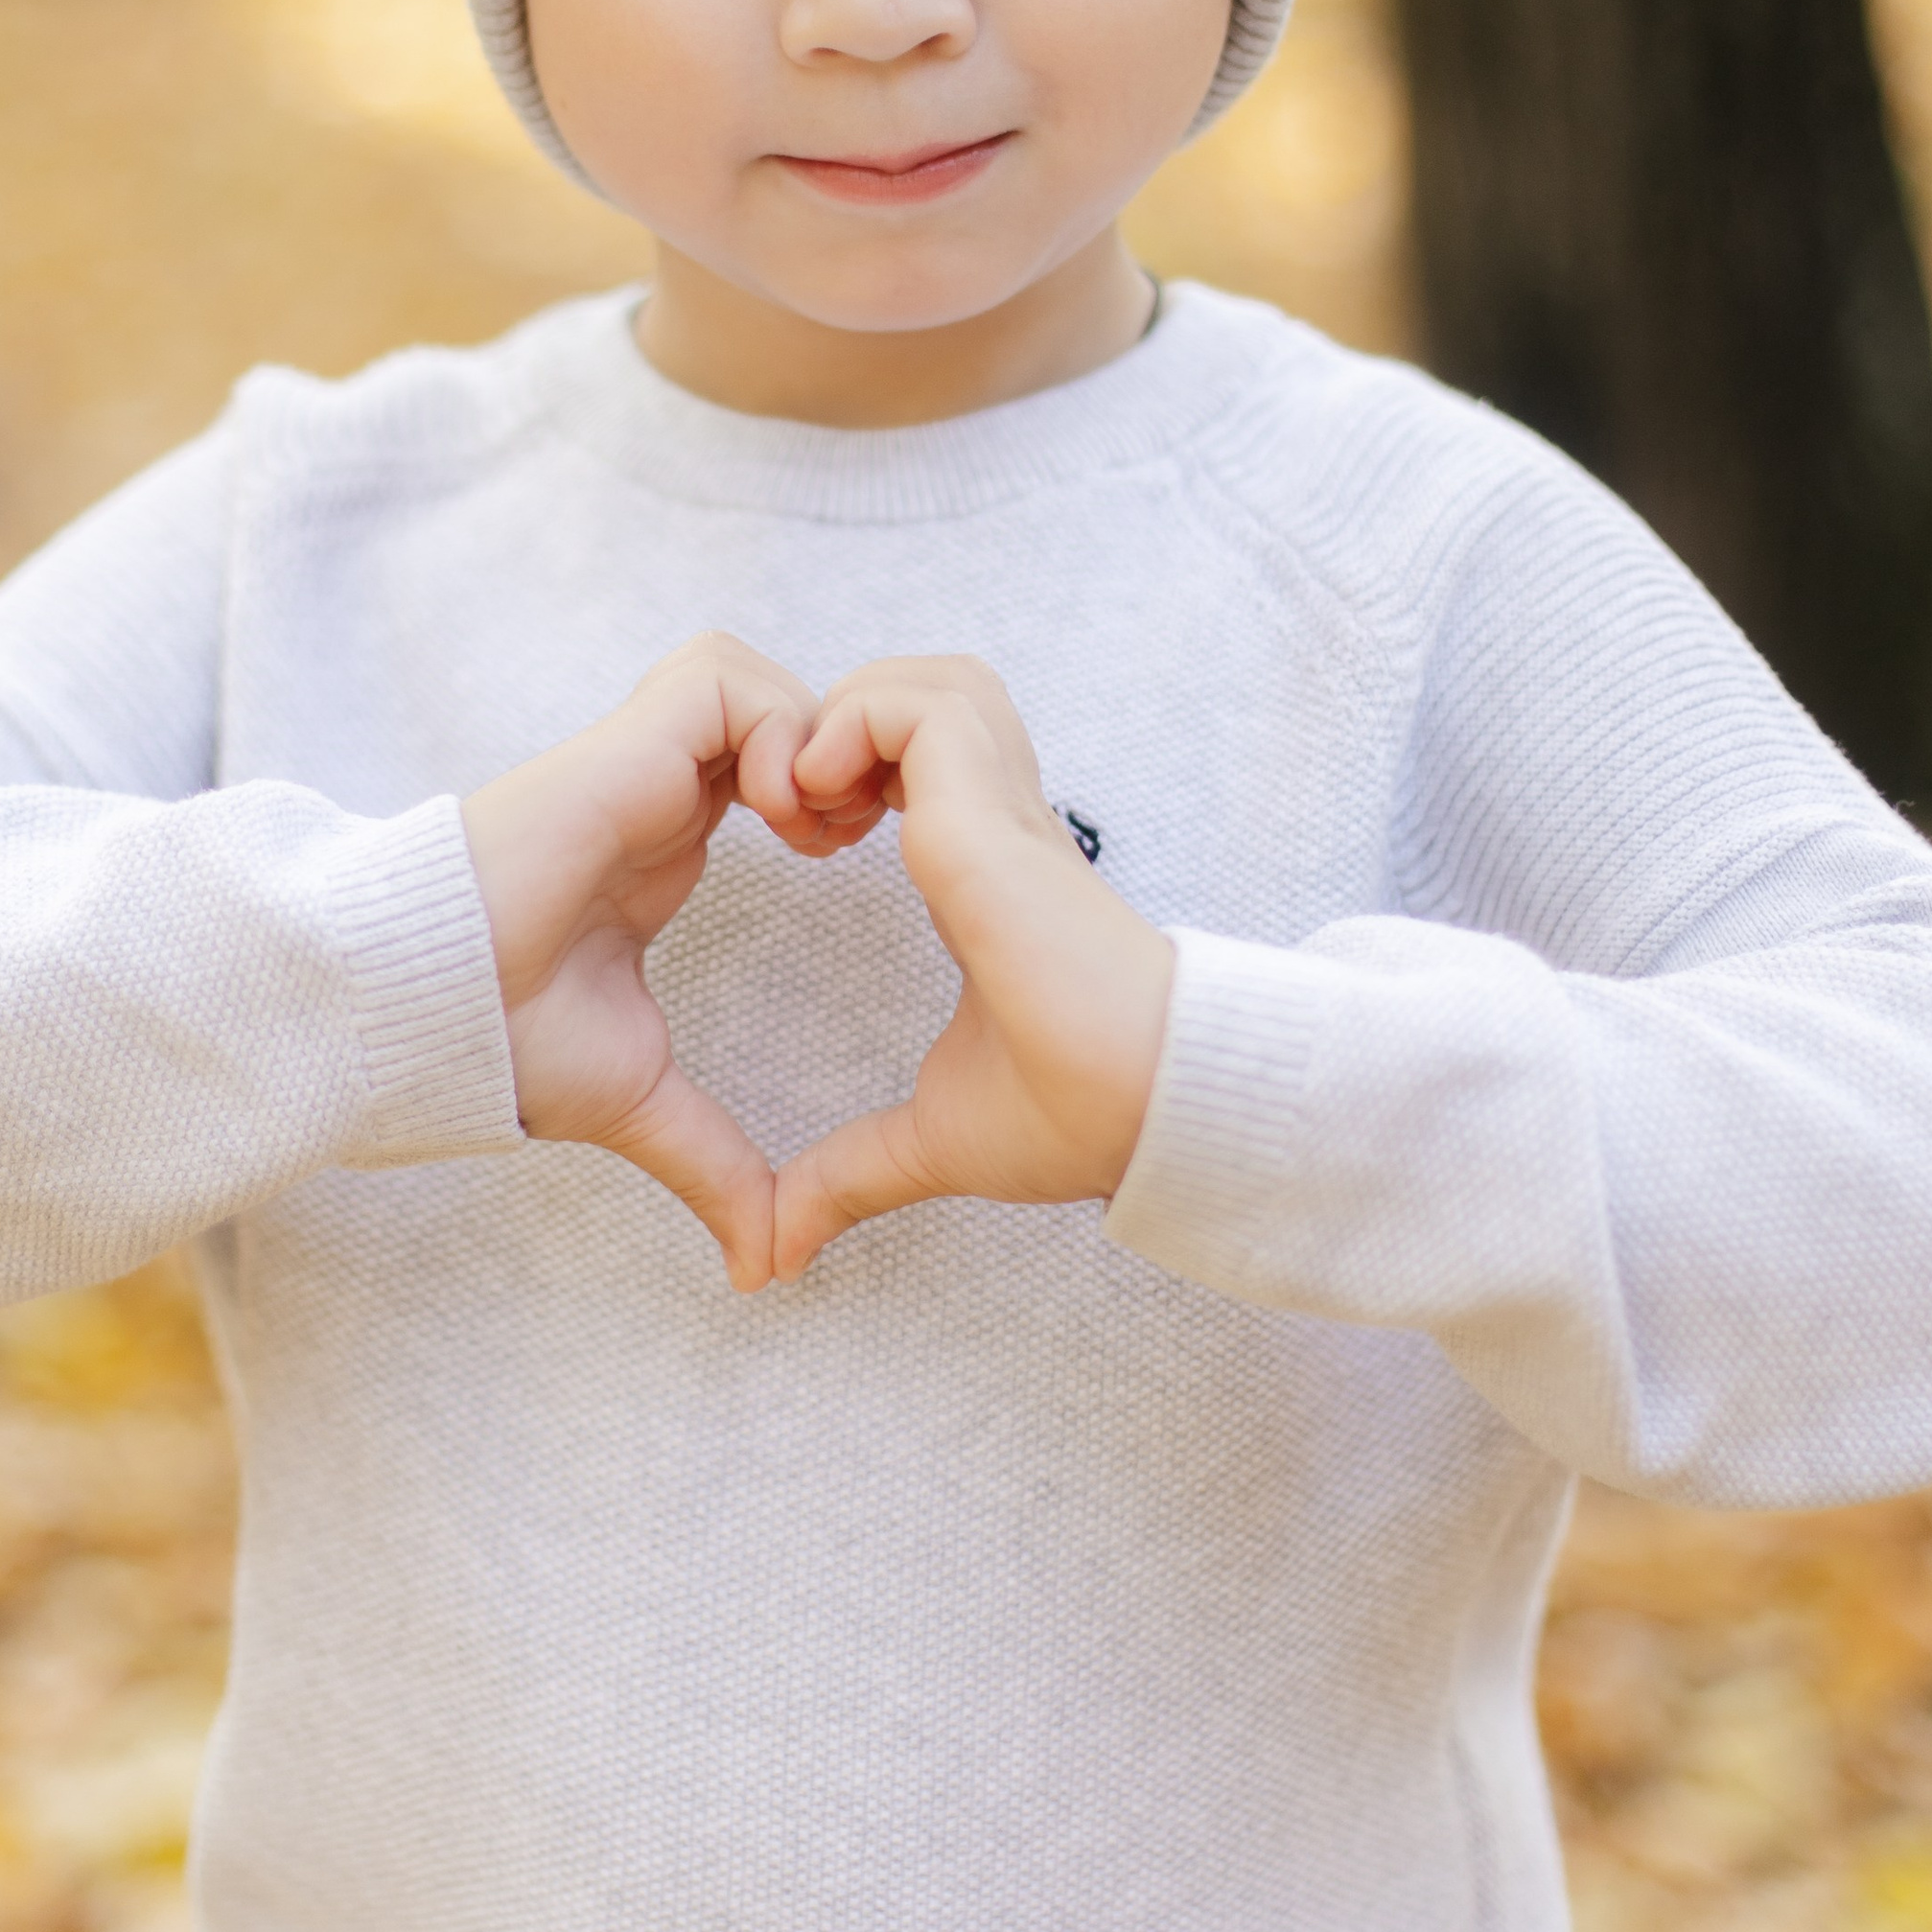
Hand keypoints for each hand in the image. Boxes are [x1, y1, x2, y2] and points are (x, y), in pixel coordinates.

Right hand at [461, 635, 841, 1290]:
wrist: (421, 1004)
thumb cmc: (501, 1039)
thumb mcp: (639, 1101)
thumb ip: (713, 1164)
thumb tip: (765, 1267)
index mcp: (665, 848)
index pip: (769, 772)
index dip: (829, 799)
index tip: (854, 867)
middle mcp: (658, 794)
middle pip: (775, 709)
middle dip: (838, 755)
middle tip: (859, 837)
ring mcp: (639, 762)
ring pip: (752, 679)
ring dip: (806, 734)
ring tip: (816, 828)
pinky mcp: (624, 745)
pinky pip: (724, 678)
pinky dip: (769, 725)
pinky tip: (775, 810)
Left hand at [770, 657, 1174, 1279]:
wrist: (1150, 1103)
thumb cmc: (1078, 1113)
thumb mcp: (934, 1140)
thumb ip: (853, 1173)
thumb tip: (781, 1251)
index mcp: (984, 876)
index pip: (921, 764)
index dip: (850, 774)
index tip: (804, 847)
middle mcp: (997, 828)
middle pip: (924, 693)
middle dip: (843, 725)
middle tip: (800, 814)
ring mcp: (1002, 811)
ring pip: (928, 680)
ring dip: (853, 716)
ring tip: (815, 800)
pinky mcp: (993, 815)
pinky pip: (920, 707)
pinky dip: (860, 727)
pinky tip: (830, 804)